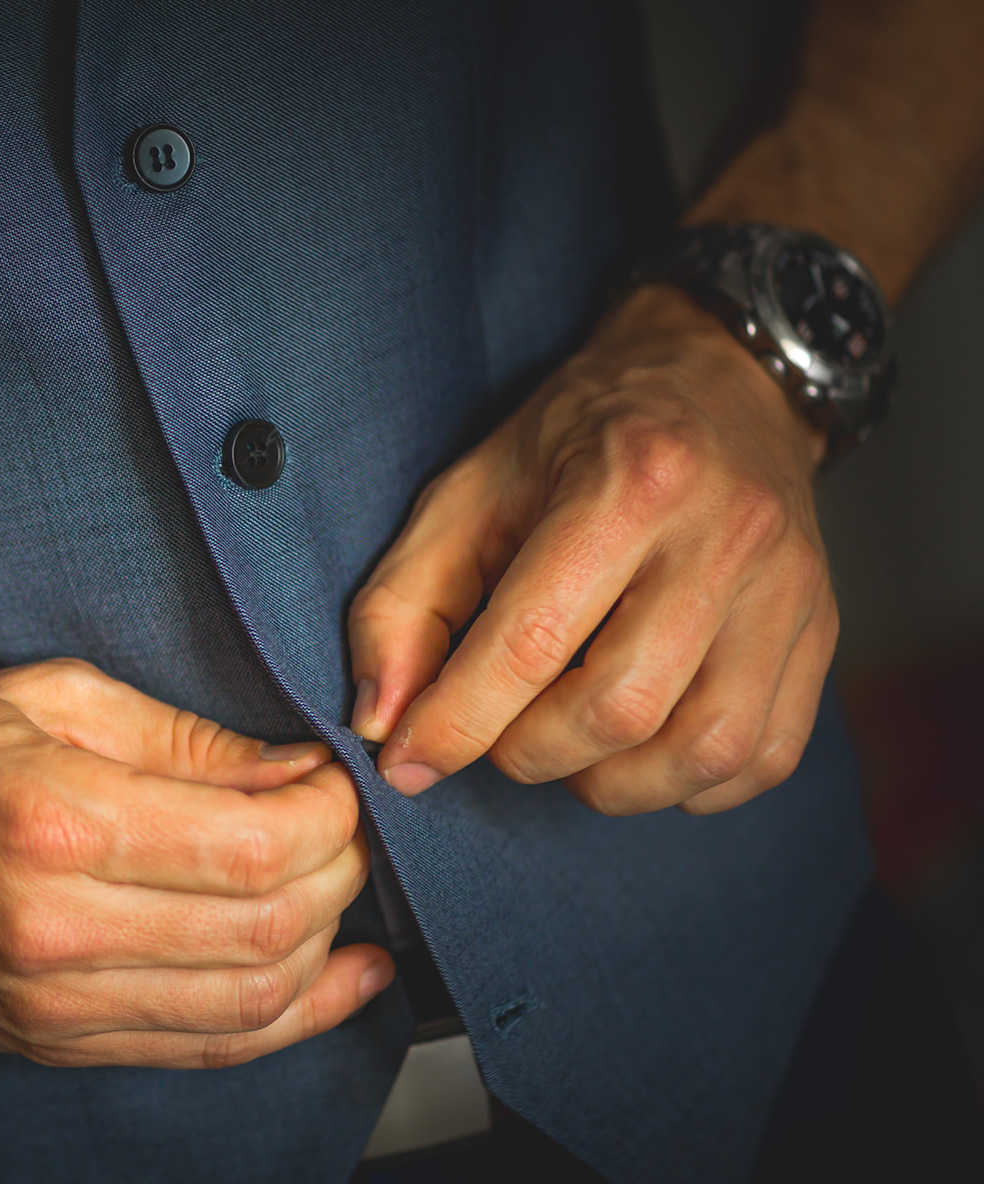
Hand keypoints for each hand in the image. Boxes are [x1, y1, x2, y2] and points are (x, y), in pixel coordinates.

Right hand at [0, 659, 390, 1067]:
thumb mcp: (41, 697)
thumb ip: (177, 737)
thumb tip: (290, 768)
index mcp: (54, 821)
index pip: (255, 846)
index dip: (329, 817)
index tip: (333, 782)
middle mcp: (55, 928)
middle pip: (268, 929)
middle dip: (340, 875)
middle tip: (343, 829)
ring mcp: (50, 1002)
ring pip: (248, 1004)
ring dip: (323, 950)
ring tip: (341, 895)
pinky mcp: (48, 1042)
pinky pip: (199, 1049)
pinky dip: (284, 1020)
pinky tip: (332, 980)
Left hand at [347, 287, 836, 815]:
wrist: (720, 380)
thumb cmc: (578, 442)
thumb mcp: (467, 493)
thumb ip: (404, 604)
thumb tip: (382, 721)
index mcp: (628, 484)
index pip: (531, 644)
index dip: (456, 723)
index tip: (406, 760)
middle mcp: (724, 538)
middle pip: (620, 709)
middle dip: (531, 753)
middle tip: (498, 733)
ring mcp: (789, 590)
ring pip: (704, 749)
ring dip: (611, 783)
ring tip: (566, 746)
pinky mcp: (821, 631)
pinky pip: (764, 757)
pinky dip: (688, 784)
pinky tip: (640, 748)